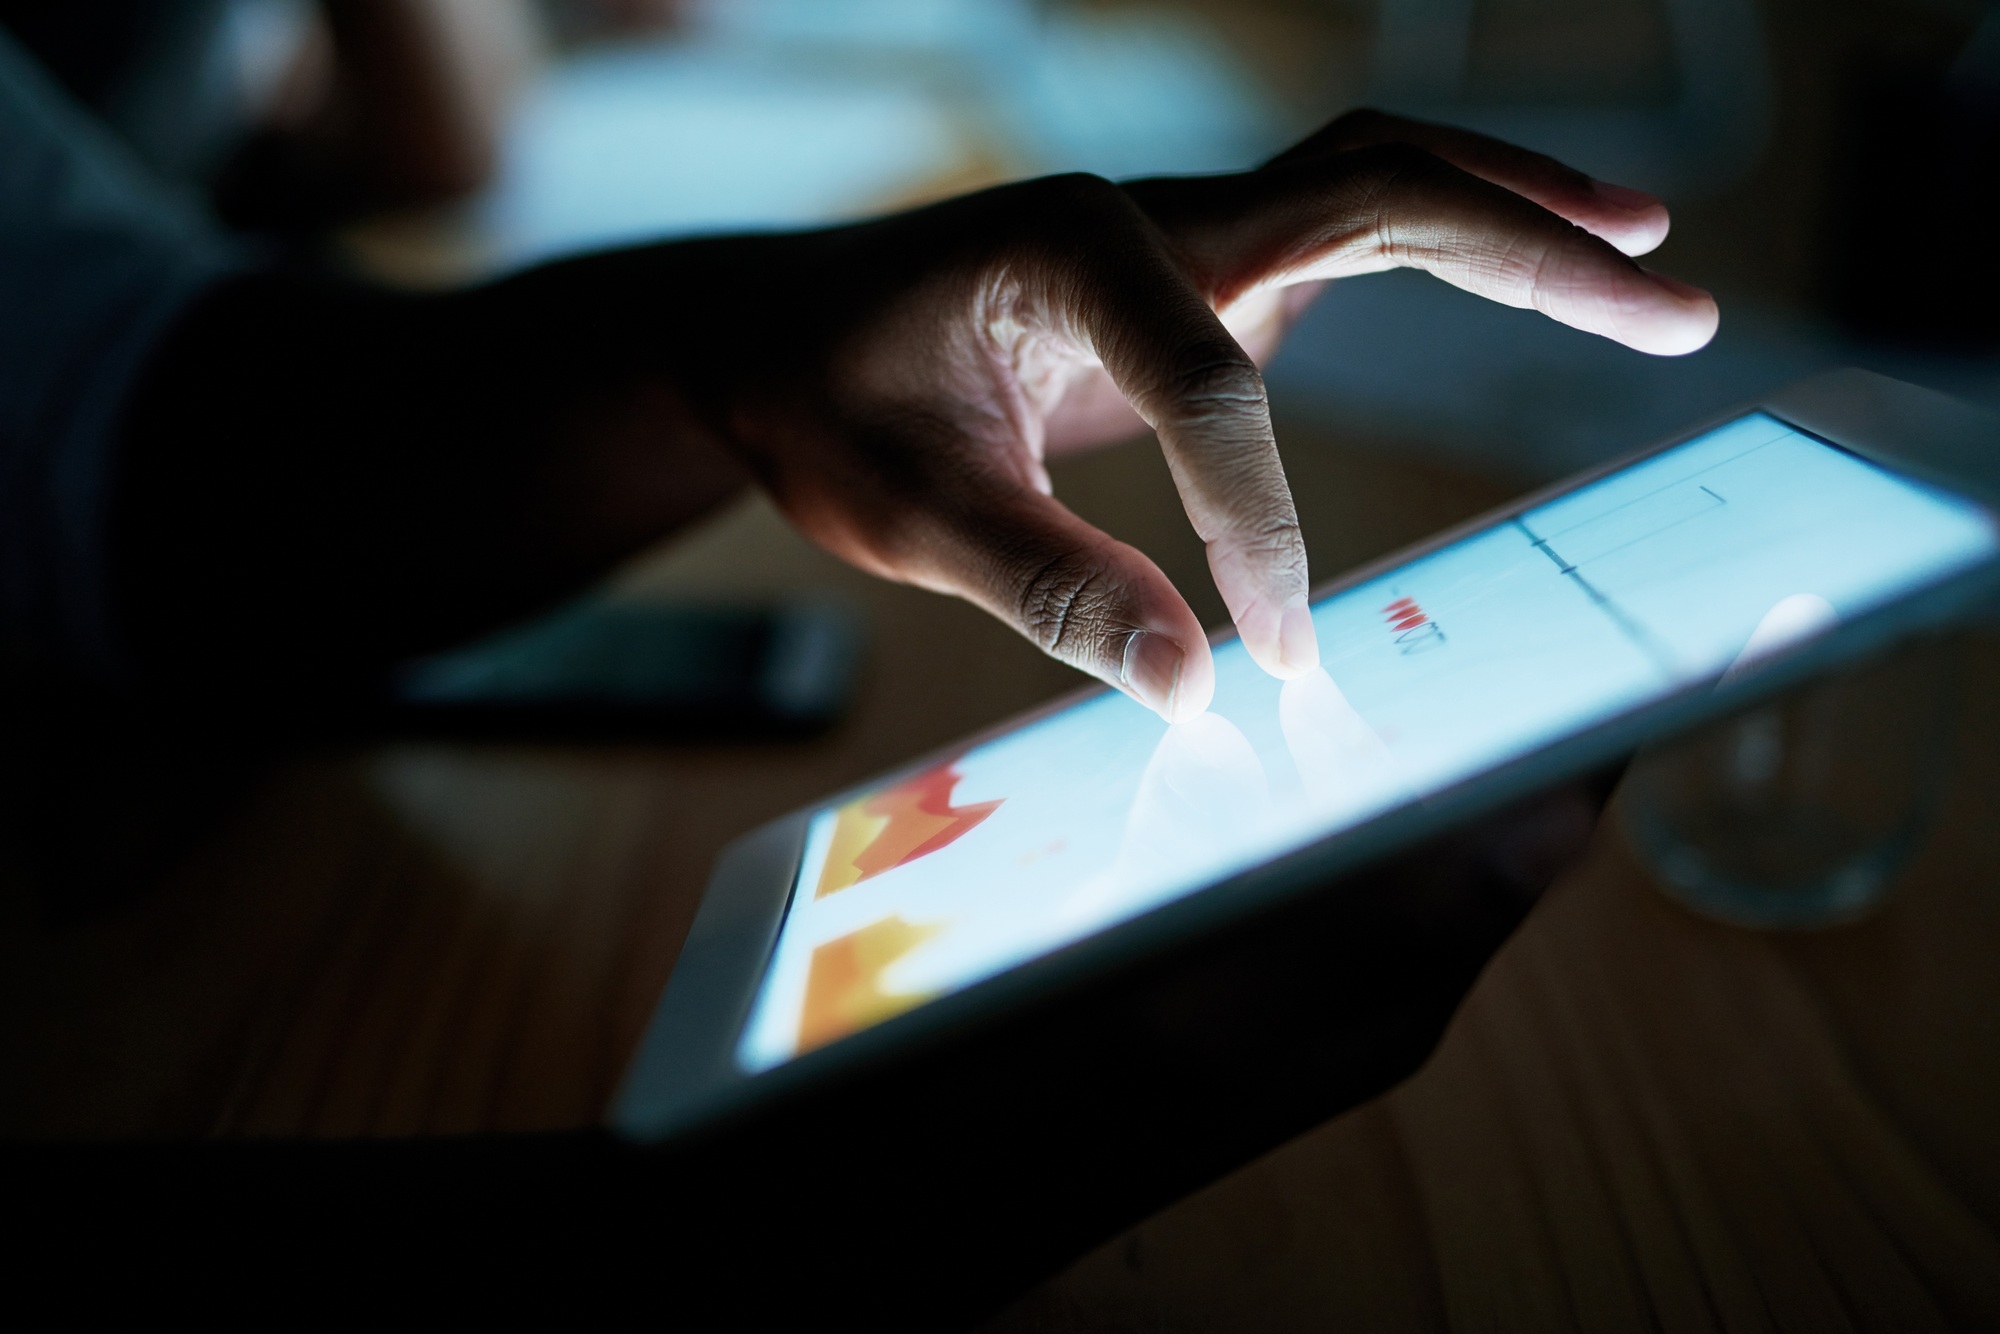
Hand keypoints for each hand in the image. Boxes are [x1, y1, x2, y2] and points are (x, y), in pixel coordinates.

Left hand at [700, 111, 1717, 721]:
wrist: (777, 337)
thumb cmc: (828, 408)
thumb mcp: (909, 514)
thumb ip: (1047, 590)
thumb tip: (1193, 688)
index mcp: (1073, 247)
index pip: (1213, 385)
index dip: (1258, 527)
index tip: (1273, 660)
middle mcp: (1150, 210)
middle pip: (1379, 189)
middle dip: (1532, 246)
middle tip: (1672, 305)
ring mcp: (1185, 229)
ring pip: (1387, 185)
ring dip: (1523, 216)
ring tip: (1652, 263)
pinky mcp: (1203, 271)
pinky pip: (1354, 234)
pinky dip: (1456, 245)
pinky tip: (1534, 273)